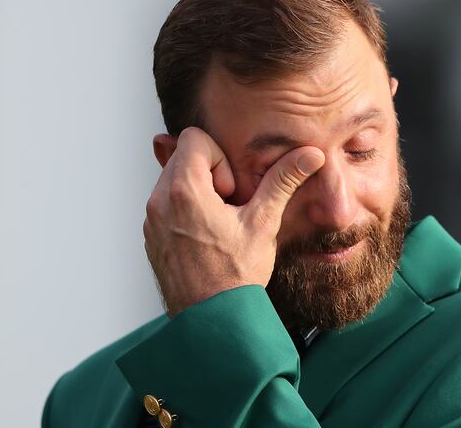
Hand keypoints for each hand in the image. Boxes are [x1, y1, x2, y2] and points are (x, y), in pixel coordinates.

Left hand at [144, 127, 325, 316]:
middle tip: (229, 207)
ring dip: (198, 191)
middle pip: (183, 155)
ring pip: (174, 179)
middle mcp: (159, 201)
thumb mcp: (263, 224)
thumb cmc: (235, 277)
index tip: (232, 192)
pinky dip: (186, 210)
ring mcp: (151, 220)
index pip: (194, 138)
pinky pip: (166, 203)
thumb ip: (282, 181)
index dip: (220, 159)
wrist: (211, 322)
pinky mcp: (150, 235)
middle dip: (210, 173)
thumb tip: (310, 153)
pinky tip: (207, 238)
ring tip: (219, 224)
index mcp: (184, 191)